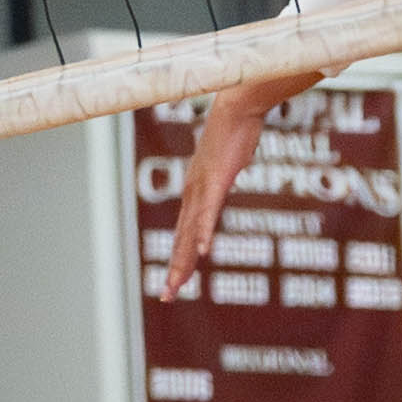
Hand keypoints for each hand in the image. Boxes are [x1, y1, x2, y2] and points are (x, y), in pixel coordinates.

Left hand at [164, 79, 279, 295]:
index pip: (183, 232)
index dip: (178, 258)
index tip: (174, 280)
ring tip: (176, 284)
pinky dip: (204, 233)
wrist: (235, 106)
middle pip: (181, 239)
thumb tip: (224, 178)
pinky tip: (202, 252)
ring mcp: (202, 188)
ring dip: (183, 260)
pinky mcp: (216, 181)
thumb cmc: (234, 131)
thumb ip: (222, 175)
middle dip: (175, 269)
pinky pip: (209, 212)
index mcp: (194, 191)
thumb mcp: (226, 161)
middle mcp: (192, 193)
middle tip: (166, 295)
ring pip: (189, 232)